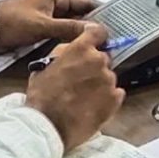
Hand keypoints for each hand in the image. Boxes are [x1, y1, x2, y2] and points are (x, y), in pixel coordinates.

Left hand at [0, 0, 100, 51]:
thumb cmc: (12, 22)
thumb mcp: (43, 25)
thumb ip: (69, 28)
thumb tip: (96, 29)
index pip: (88, 3)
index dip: (103, 14)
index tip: (119, 27)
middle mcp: (57, 4)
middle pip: (82, 16)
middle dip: (94, 28)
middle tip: (110, 43)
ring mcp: (49, 17)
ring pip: (73, 27)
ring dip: (82, 36)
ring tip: (98, 50)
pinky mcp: (43, 29)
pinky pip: (62, 34)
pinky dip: (70, 41)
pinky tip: (79, 52)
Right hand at [24, 27, 123, 152]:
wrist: (49, 126)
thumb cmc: (42, 97)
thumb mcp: (44, 67)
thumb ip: (62, 53)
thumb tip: (71, 49)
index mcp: (80, 49)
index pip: (98, 32)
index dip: (96, 36)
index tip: (95, 41)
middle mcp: (98, 61)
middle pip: (103, 58)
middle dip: (94, 66)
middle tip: (81, 80)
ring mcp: (108, 80)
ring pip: (108, 77)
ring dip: (99, 84)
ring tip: (84, 98)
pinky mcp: (114, 99)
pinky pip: (115, 93)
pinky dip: (107, 98)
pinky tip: (93, 106)